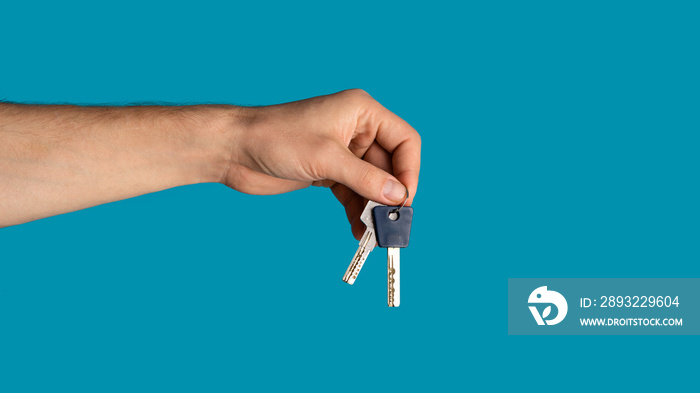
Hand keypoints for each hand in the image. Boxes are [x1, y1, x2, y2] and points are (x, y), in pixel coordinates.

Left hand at [221, 89, 420, 238]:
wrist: (233, 150)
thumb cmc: (276, 138)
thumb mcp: (326, 158)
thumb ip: (366, 179)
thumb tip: (399, 197)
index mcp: (362, 112)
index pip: (404, 140)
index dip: (410, 171)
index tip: (405, 200)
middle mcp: (357, 130)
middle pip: (390, 166)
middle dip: (391, 196)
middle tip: (392, 225)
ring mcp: (342, 152)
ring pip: (372, 183)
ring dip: (374, 208)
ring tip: (374, 234)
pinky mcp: (328, 171)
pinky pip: (353, 193)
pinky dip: (357, 211)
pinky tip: (357, 230)